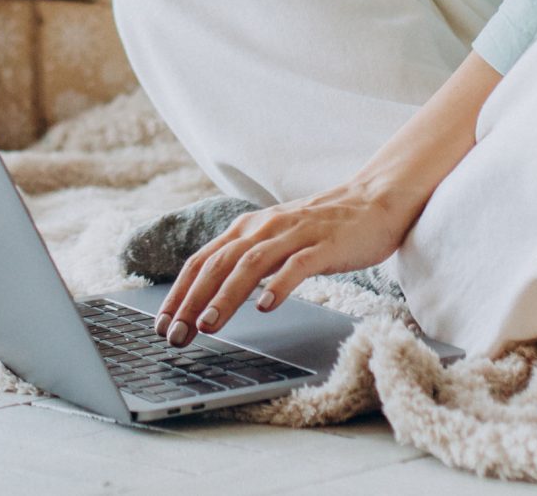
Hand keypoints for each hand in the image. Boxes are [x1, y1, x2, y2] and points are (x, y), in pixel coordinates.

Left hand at [154, 179, 414, 345]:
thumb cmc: (322, 228)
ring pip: (251, 264)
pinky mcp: (324, 244)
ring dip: (225, 296)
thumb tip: (211, 293)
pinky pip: (297, 265)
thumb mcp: (276, 240)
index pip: (202, 260)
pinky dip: (278, 285)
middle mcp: (264, 228)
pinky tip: (265, 306)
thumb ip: (247, 260)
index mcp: (248, 228)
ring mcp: (294, 234)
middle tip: (176, 335)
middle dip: (192, 301)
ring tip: (209, 325)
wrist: (374, 201)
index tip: (162, 324)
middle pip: (219, 264)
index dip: (179, 292)